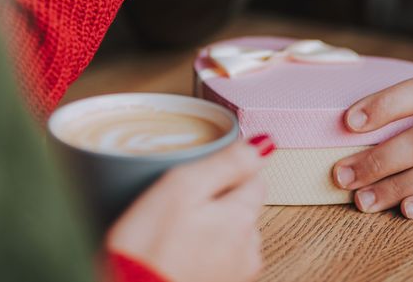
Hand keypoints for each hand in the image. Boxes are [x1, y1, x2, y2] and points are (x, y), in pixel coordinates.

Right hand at [106, 136, 271, 281]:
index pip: (254, 176)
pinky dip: (200, 252)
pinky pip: (215, 258)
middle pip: (241, 206)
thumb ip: (227, 163)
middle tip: (178, 204)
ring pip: (229, 234)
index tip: (196, 174)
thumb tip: (264, 144)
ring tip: (173, 231)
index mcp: (243, 218)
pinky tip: (175, 253)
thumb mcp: (182, 187)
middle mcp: (248, 249)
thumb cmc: (149, 249)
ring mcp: (234, 274)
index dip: (224, 169)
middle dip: (216, 200)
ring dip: (208, 228)